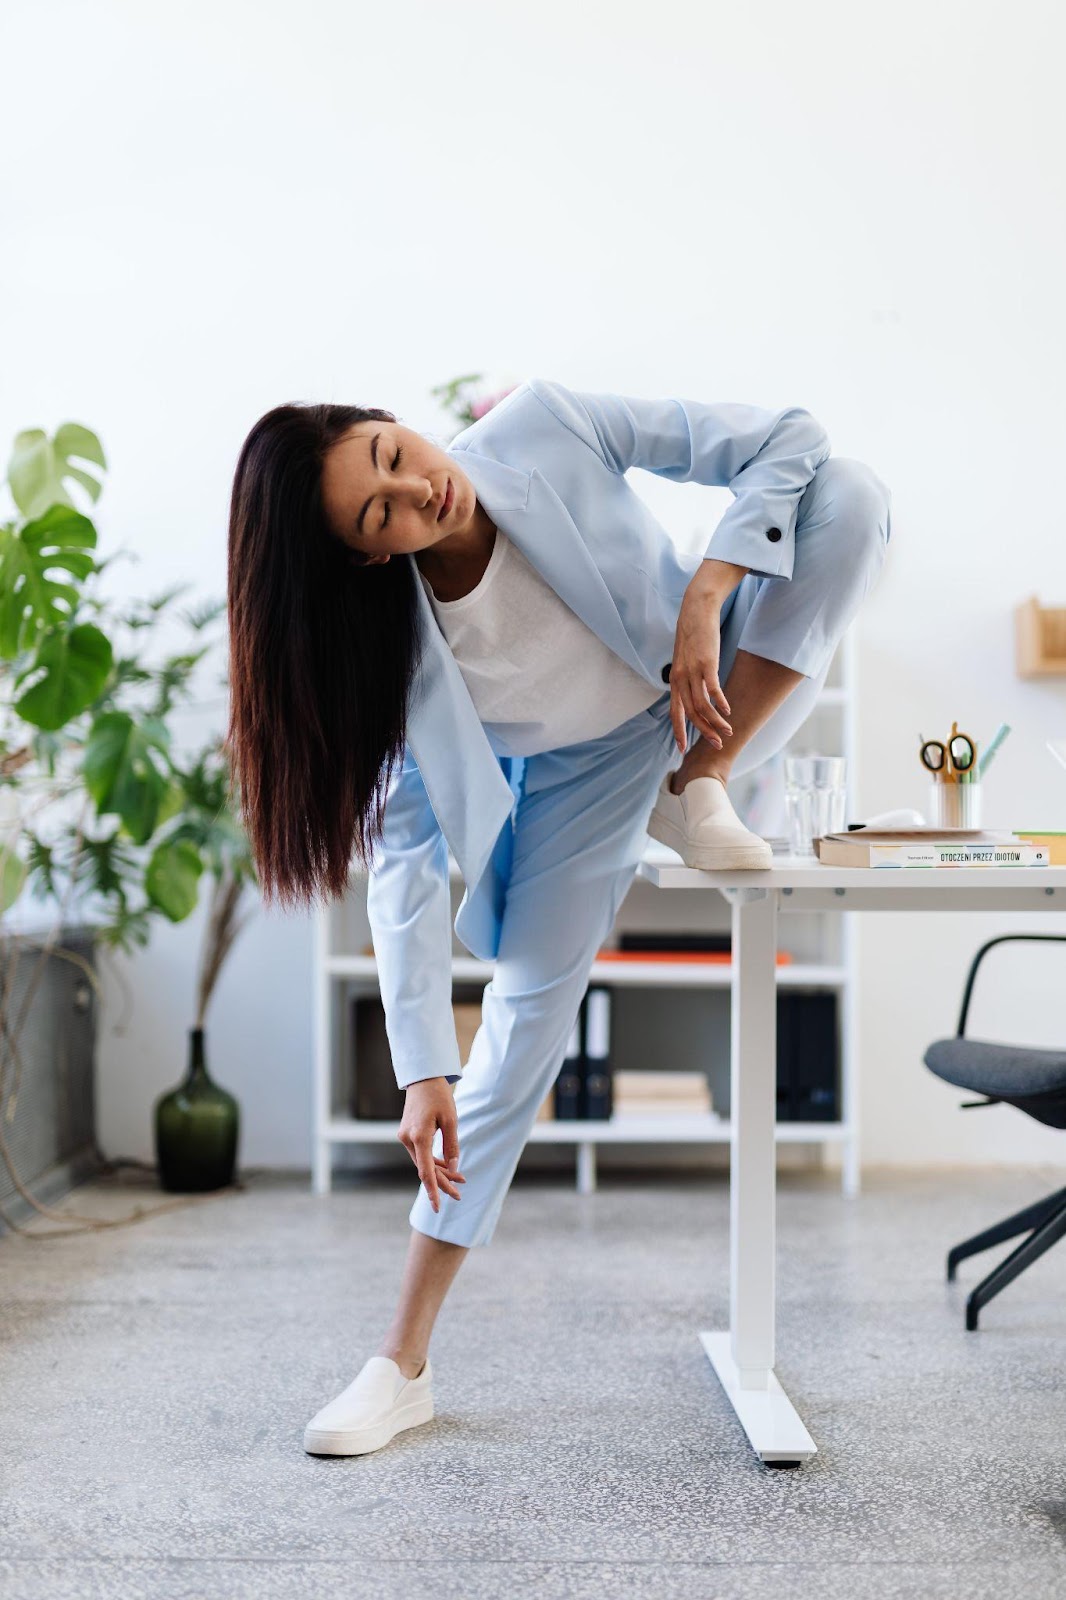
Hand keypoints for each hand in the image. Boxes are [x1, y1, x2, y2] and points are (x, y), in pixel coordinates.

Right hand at [398, 1077, 464, 1211]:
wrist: (422, 1079)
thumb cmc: (439, 1096)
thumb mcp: (451, 1120)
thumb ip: (452, 1145)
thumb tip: (453, 1167)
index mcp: (419, 1136)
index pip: (425, 1171)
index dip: (433, 1190)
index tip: (438, 1207)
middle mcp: (408, 1139)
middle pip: (425, 1169)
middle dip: (442, 1183)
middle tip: (459, 1195)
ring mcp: (405, 1137)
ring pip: (423, 1162)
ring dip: (440, 1172)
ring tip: (460, 1180)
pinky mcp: (407, 1134)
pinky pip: (421, 1153)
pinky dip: (433, 1161)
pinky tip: (447, 1167)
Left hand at [667, 575, 734, 754]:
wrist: (696, 609)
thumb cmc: (694, 634)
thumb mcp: (686, 658)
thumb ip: (689, 676)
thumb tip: (696, 692)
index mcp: (675, 680)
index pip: (675, 712)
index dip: (678, 732)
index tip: (682, 750)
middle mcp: (681, 678)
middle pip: (691, 714)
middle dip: (703, 732)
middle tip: (716, 744)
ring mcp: (692, 671)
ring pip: (702, 705)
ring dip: (715, 722)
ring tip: (728, 731)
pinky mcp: (706, 663)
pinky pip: (712, 689)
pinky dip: (720, 703)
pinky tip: (727, 711)